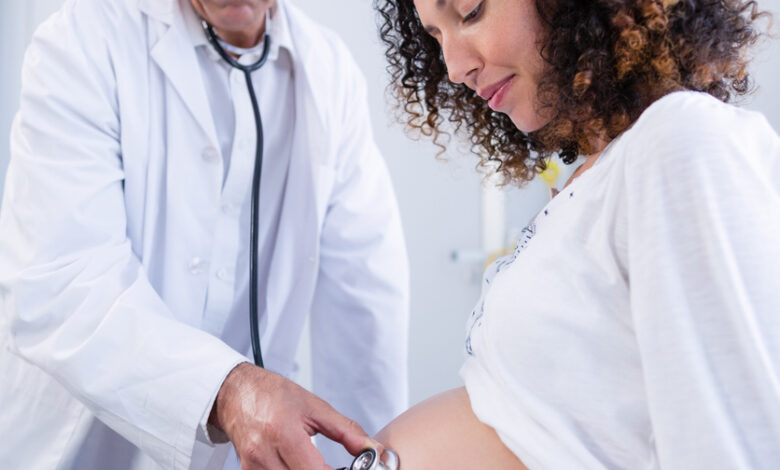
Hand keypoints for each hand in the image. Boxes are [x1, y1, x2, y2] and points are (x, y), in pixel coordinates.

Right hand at [209, 362, 378, 469]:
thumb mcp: (314, 407)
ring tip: (318, 465)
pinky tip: (302, 466)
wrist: (236, 393)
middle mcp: (264, 454)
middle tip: (336, 468)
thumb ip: (346, 430)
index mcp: (283, 434)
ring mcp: (253, 467)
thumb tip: (371, 448)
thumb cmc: (273, 395)